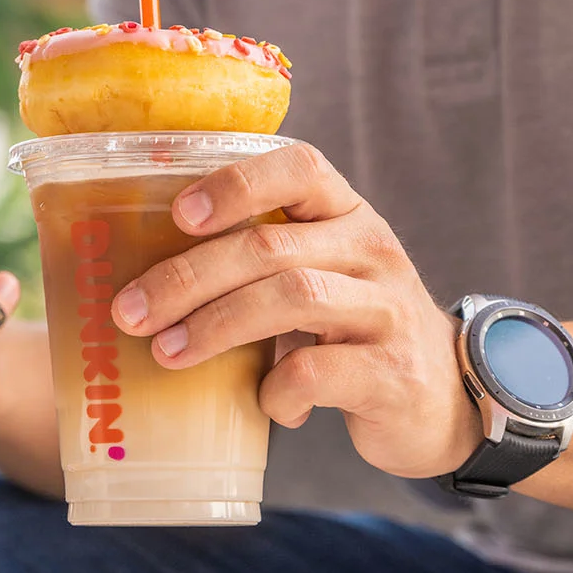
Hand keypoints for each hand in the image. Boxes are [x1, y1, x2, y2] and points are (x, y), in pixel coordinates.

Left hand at [108, 142, 479, 478]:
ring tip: (168, 353)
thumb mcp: (317, 273)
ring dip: (215, 326)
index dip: (236, 184)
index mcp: (346, 213)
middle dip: (187, 277)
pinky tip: (266, 404)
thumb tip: (142, 278)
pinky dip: (276, 389)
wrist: (442, 397)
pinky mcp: (392, 373)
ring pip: (292, 298)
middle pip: (269, 246)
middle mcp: (372, 249)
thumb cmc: (351, 328)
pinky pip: (317, 370)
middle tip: (130, 311)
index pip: (300, 167)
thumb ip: (256, 260)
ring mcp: (387, 309)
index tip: (178, 213)